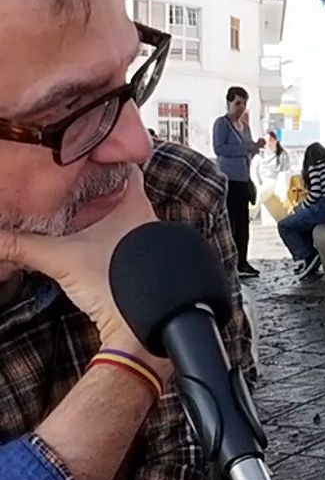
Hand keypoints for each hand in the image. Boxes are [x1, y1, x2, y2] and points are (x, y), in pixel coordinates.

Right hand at [0, 168, 169, 367]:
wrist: (142, 331)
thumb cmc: (117, 288)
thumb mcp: (61, 259)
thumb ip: (21, 245)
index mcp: (136, 206)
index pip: (126, 166)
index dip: (106, 155)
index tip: (84, 149)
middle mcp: (148, 220)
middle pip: (120, 190)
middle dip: (93, 185)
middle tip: (65, 180)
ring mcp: (150, 243)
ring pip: (122, 216)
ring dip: (97, 212)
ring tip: (67, 207)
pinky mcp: (144, 265)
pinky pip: (121, 239)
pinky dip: (103, 235)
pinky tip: (82, 241)